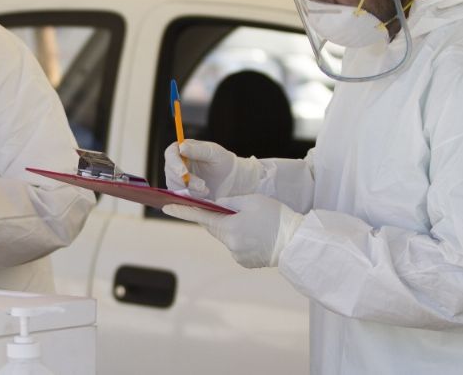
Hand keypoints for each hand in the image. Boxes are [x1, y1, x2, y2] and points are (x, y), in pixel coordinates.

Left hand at [163, 194, 302, 267]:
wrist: (297, 243)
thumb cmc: (276, 217)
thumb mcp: (252, 200)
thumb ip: (229, 202)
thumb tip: (216, 206)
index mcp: (228, 227)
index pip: (200, 216)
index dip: (182, 210)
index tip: (166, 206)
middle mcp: (229, 244)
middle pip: (215, 227)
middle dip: (219, 218)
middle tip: (235, 210)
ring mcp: (237, 256)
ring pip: (227, 236)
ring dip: (233, 228)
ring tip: (255, 223)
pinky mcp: (245, 262)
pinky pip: (237, 246)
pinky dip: (242, 238)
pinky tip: (257, 235)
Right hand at [164, 140, 260, 198]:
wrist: (229, 180)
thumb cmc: (222, 162)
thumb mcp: (213, 153)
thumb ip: (198, 150)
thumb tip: (182, 147)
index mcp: (183, 149)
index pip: (170, 154)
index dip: (174, 163)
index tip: (183, 172)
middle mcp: (177, 162)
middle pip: (170, 171)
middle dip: (184, 180)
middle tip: (201, 185)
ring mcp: (177, 177)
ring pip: (174, 184)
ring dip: (189, 189)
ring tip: (206, 190)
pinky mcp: (181, 190)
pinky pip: (179, 194)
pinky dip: (191, 195)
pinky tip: (204, 194)